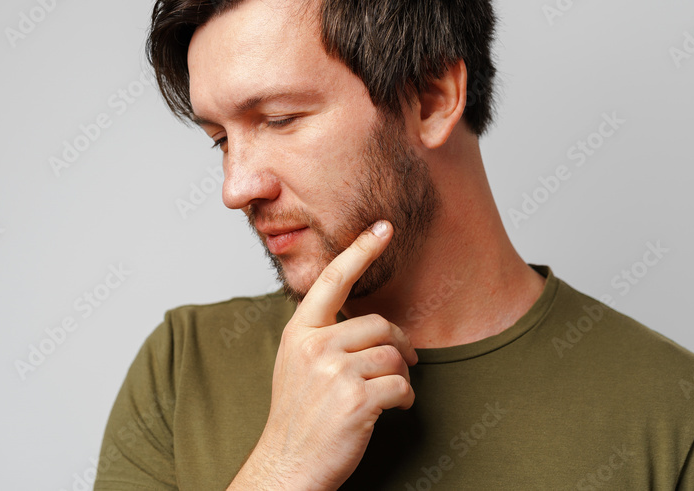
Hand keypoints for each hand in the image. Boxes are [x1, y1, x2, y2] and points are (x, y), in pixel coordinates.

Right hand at [230, 220, 417, 490]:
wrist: (287, 468)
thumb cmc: (298, 418)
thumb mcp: (297, 365)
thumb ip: (323, 337)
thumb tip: (371, 323)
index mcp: (299, 333)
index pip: (333, 280)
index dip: (360, 250)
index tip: (383, 227)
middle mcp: (315, 347)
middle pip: (380, 325)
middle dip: (399, 344)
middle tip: (406, 362)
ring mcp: (334, 373)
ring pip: (394, 355)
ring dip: (402, 376)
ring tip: (389, 394)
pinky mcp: (357, 400)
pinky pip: (401, 385)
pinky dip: (405, 399)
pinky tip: (393, 409)